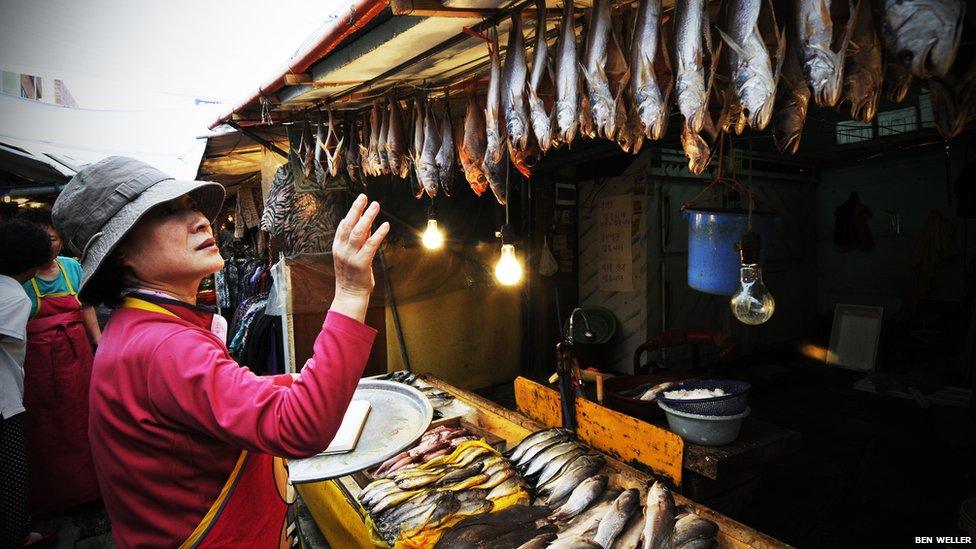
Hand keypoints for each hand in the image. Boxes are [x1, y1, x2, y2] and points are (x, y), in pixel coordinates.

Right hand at [331, 194, 389, 320]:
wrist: (350, 295)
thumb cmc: (352, 275)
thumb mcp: (350, 255)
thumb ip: (355, 240)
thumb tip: (361, 223)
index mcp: (337, 247)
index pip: (343, 225)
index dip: (352, 212)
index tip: (360, 201)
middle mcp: (342, 249)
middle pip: (349, 224)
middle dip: (357, 209)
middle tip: (365, 197)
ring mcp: (350, 256)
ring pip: (359, 232)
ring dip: (368, 217)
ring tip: (376, 206)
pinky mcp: (361, 263)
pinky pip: (371, 245)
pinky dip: (378, 234)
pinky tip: (386, 225)